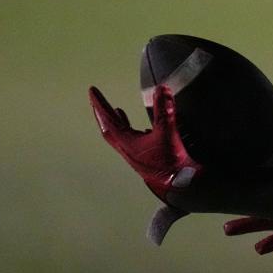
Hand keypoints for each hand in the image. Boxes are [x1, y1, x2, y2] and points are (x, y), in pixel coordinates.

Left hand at [89, 84, 200, 244]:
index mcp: (126, 143)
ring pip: (121, 136)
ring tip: (117, 111)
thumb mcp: (167, 131)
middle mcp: (127, 149)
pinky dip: (133, 130)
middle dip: (103, 113)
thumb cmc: (170, 161)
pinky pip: (134, 141)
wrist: (180, 184)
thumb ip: (164, 109)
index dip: (99, 104)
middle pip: (110, 129)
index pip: (108, 120)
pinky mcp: (146, 158)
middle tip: (98, 100)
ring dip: (118, 122)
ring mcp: (136, 155)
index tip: (92, 91)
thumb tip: (161, 88)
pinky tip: (143, 129)